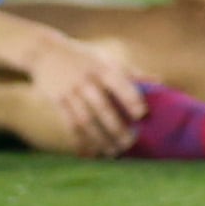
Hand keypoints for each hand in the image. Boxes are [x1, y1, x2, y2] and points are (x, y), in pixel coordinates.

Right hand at [19, 25, 146, 156]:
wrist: (45, 52)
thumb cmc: (84, 57)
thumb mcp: (106, 59)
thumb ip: (132, 73)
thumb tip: (160, 81)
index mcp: (103, 69)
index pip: (119, 84)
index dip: (131, 99)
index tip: (142, 115)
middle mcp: (87, 81)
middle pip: (102, 107)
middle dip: (116, 127)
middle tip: (130, 144)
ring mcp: (70, 92)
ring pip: (86, 120)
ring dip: (99, 139)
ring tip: (113, 153)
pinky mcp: (58, 102)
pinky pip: (69, 124)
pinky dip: (80, 140)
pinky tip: (89, 153)